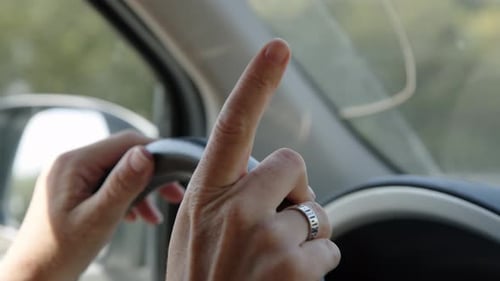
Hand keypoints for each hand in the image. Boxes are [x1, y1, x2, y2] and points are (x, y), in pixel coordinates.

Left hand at [0, 131, 183, 280]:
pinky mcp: (73, 188)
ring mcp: (71, 175)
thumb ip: (122, 184)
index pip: (125, 142)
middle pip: (123, 155)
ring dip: (141, 189)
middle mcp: (71, 162)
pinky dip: (125, 197)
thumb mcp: (98, 218)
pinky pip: (107, 183)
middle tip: (174, 196)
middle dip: (151, 175)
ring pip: (118, 170)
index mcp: (74, 163)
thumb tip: (146, 153)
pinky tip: (136, 217)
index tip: (176, 171)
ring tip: (156, 215)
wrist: (33, 276)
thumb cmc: (60, 252)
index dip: (155, 153)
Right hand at [166, 39, 340, 279]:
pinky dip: (316, 266)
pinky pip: (328, 250)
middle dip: (292, 190)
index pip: (231, 126)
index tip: (276, 49)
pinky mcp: (296, 268)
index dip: (255, 82)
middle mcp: (235, 209)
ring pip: (315, 212)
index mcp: (207, 195)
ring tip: (274, 264)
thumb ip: (224, 195)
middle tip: (275, 222)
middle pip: (292, 165)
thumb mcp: (196, 232)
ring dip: (305, 236)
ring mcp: (266, 239)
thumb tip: (267, 172)